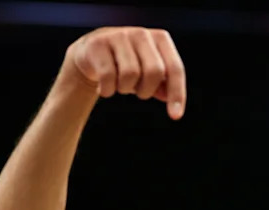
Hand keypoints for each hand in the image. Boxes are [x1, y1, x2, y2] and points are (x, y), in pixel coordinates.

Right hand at [65, 27, 186, 119]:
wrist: (92, 53)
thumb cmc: (127, 65)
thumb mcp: (148, 75)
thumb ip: (163, 87)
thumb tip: (172, 102)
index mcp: (161, 39)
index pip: (175, 69)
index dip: (177, 94)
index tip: (175, 116)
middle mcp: (142, 33)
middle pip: (154, 72)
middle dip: (147, 91)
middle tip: (138, 92)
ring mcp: (119, 36)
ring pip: (130, 74)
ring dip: (125, 89)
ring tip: (120, 85)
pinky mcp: (98, 44)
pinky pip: (108, 76)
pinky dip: (107, 90)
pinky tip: (105, 87)